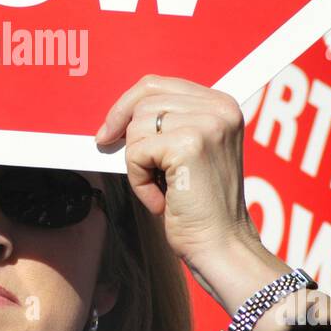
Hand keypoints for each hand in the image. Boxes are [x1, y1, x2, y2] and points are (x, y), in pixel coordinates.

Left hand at [93, 74, 330, 330]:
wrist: (221, 246)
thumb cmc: (200, 206)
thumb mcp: (189, 153)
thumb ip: (167, 126)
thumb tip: (116, 118)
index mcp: (222, 104)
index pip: (157, 84)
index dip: (126, 106)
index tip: (108, 130)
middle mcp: (219, 108)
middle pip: (143, 101)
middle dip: (129, 137)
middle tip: (137, 169)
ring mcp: (206, 124)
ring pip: (137, 127)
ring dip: (138, 164)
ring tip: (164, 189)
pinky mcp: (188, 145)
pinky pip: (136, 153)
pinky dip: (139, 181)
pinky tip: (162, 200)